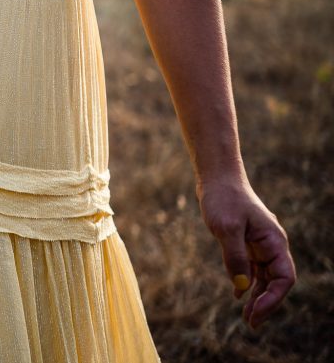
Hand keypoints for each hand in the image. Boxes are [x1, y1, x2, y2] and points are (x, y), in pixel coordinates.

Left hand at [198, 176, 294, 328]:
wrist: (217, 179)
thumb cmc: (224, 199)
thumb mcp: (226, 227)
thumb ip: (235, 256)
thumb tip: (242, 287)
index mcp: (274, 241)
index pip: (284, 278)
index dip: (273, 298)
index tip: (255, 312)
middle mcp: (271, 245)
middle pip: (276, 281)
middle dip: (266, 303)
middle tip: (250, 322)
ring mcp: (259, 244)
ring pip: (264, 277)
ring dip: (257, 296)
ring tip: (246, 316)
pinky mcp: (246, 242)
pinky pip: (252, 268)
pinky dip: (247, 282)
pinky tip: (238, 295)